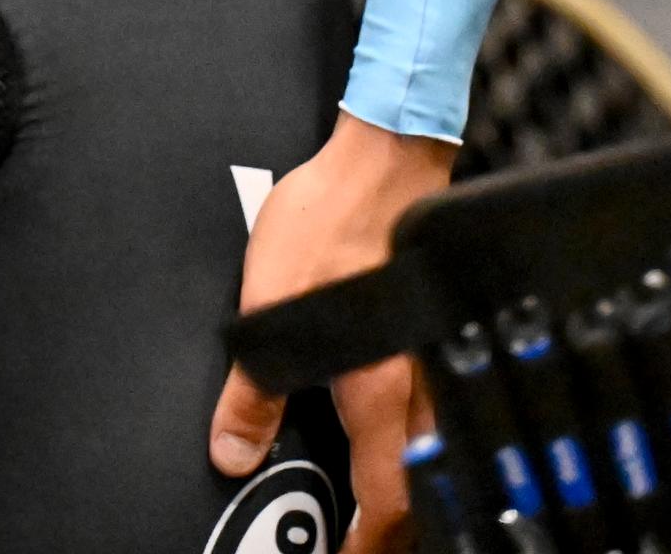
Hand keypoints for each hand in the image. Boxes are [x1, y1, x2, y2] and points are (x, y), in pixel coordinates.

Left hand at [209, 111, 454, 552]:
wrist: (384, 155)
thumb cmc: (330, 221)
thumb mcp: (267, 305)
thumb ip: (253, 386)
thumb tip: (232, 453)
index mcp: (379, 392)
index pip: (386, 503)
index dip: (368, 547)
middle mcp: (419, 386)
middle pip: (424, 487)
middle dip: (398, 525)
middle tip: (363, 539)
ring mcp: (436, 356)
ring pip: (435, 449)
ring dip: (411, 481)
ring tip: (374, 495)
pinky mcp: (436, 326)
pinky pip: (437, 403)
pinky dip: (420, 435)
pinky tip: (392, 422)